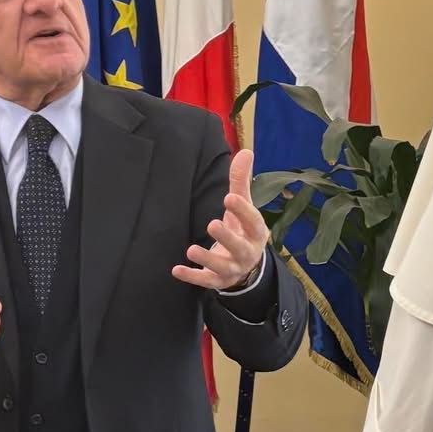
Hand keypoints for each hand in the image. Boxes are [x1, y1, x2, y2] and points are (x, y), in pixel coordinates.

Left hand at [172, 149, 268, 291]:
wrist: (247, 266)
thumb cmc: (242, 229)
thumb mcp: (243, 206)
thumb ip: (241, 181)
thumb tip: (245, 151)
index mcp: (256, 232)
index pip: (253, 222)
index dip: (242, 211)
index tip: (229, 198)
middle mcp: (246, 252)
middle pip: (239, 247)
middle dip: (227, 237)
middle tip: (212, 224)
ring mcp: (232, 269)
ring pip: (222, 267)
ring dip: (207, 259)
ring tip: (191, 250)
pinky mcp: (218, 280)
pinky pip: (206, 281)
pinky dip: (192, 276)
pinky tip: (176, 269)